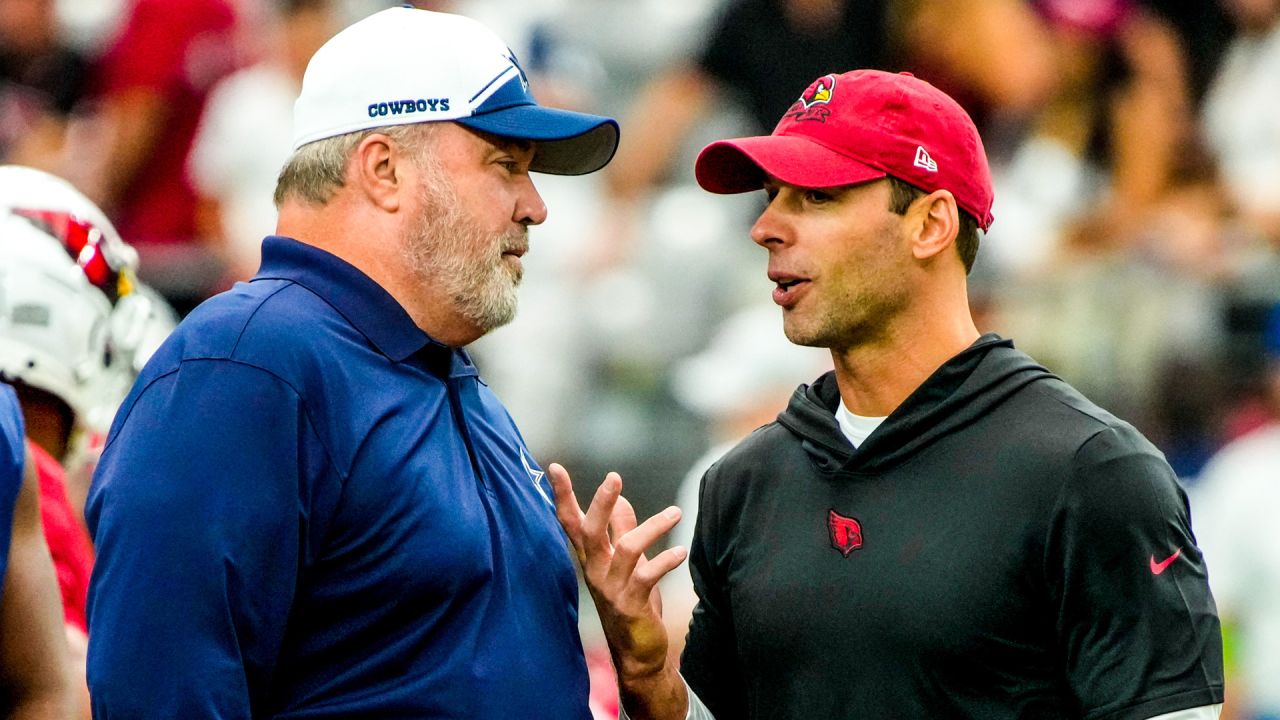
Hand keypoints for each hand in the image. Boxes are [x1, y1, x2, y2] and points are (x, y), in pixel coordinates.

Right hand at [549, 464, 685, 680]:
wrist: (637, 654)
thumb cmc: (631, 603)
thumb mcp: (626, 562)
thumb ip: (622, 529)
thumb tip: (621, 497)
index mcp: (591, 558)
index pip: (570, 522)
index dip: (562, 496)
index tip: (554, 467)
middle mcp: (595, 571)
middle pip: (591, 531)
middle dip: (601, 502)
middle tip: (614, 476)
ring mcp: (610, 589)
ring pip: (626, 548)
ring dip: (653, 527)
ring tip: (677, 513)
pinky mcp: (630, 605)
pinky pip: (647, 576)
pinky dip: (665, 561)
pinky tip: (681, 552)